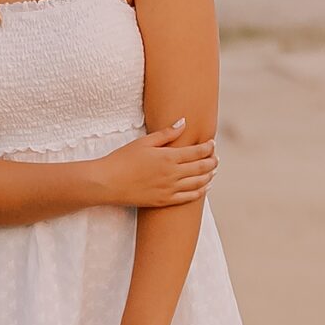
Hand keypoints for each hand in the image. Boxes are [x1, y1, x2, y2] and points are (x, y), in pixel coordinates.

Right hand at [98, 120, 216, 208]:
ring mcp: (169, 189)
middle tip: (216, 158)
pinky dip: (199, 192)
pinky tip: (203, 188)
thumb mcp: (144, 142)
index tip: (212, 144)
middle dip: (212, 162)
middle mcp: (172, 174)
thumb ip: (166, 133)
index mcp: (168, 157)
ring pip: (198, 184)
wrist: (108, 182)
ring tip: (213, 172)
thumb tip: (184, 122)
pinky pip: (188, 198)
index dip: (208, 148)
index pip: (197, 152)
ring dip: (209, 177)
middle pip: (201, 168)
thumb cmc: (123, 159)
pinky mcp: (163, 201)